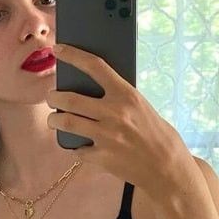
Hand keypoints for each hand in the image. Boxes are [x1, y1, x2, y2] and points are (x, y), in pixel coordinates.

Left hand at [46, 43, 191, 197]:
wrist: (168, 168)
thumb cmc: (156, 134)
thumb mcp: (141, 106)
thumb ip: (118, 97)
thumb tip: (90, 88)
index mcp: (126, 95)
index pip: (95, 66)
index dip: (73, 55)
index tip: (58, 50)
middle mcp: (114, 113)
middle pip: (69, 99)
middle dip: (53, 97)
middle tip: (51, 98)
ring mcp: (106, 136)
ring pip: (65, 122)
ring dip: (54, 120)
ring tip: (54, 119)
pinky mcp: (101, 157)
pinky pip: (77, 149)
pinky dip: (76, 147)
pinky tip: (80, 146)